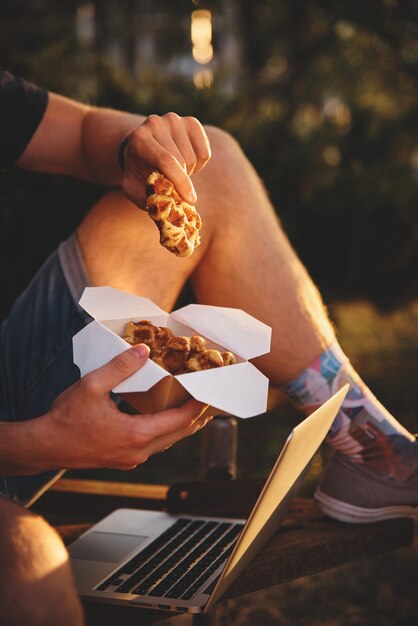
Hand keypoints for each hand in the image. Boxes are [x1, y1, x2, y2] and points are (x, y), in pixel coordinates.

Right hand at [39, 344, 209, 470]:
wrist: (44, 447)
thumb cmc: (66, 418)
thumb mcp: (92, 386)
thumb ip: (120, 367)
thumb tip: (143, 351)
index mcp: (136, 434)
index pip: (179, 420)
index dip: (197, 406)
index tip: (209, 393)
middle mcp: (138, 451)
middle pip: (178, 434)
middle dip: (196, 417)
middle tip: (210, 400)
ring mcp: (131, 459)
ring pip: (166, 442)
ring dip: (181, 426)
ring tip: (194, 410)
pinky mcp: (122, 460)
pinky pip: (153, 446)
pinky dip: (165, 432)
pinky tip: (163, 420)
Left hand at [121, 113, 210, 208]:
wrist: (142, 148)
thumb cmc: (138, 172)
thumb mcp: (132, 188)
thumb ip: (145, 199)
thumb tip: (168, 208)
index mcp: (139, 138)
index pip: (166, 160)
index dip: (180, 181)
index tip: (190, 200)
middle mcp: (156, 123)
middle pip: (182, 161)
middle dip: (180, 180)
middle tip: (169, 182)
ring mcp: (174, 120)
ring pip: (194, 158)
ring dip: (188, 172)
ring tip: (174, 170)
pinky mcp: (191, 122)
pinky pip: (205, 153)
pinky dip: (199, 164)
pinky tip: (185, 161)